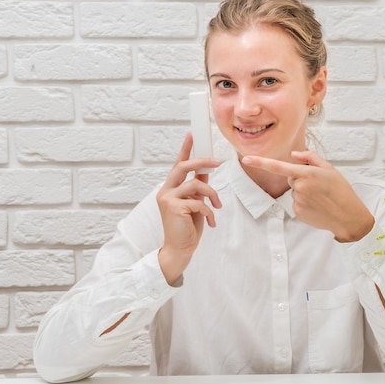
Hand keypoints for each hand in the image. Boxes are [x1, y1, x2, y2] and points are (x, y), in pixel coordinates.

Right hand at [157, 134, 221, 283]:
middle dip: (202, 161)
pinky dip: (209, 211)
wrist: (180, 249)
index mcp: (170, 188)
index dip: (185, 149)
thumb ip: (197, 188)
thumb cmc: (187, 227)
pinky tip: (211, 221)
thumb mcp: (195, 203)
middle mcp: (165, 191)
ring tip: (217, 207)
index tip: (191, 134)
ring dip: (212, 195)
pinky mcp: (174, 208)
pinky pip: (199, 202)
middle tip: (219, 162)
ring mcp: (168, 199)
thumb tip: (206, 172)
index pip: (178, 164)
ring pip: (196, 184)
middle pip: (183, 167)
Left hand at [242, 151, 373, 241]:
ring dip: (304, 192)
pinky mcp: (298, 212)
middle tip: (319, 186)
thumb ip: (310, 157)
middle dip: (301, 180)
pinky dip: (304, 204)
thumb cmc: (341, 191)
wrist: (348, 216)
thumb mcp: (329, 169)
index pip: (279, 166)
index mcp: (307, 173)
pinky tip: (317, 206)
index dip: (261, 162)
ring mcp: (298, 201)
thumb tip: (293, 155)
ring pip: (294, 192)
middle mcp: (300, 187)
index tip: (246, 159)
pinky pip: (295, 204)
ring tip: (320, 197)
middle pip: (291, 179)